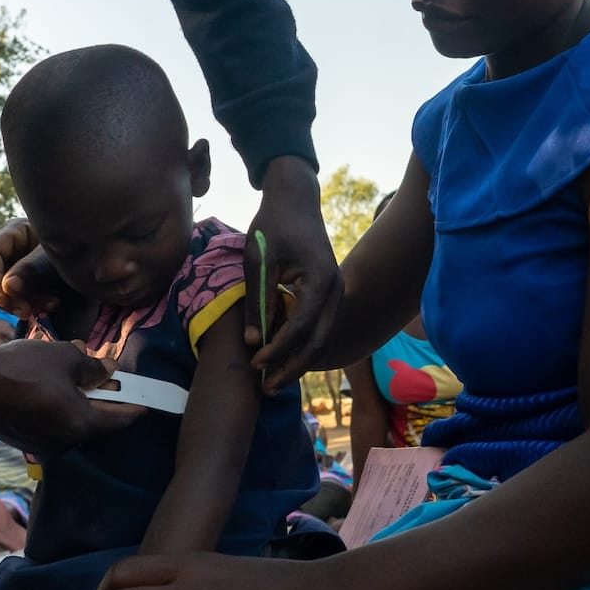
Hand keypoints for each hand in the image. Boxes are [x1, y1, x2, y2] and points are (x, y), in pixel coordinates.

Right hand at [0, 219, 68, 318]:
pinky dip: (33, 305)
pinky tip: (51, 305)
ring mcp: (15, 264)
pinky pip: (19, 297)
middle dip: (7, 297)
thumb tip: (7, 287)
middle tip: (25, 311)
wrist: (98, 256)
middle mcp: (10, 248)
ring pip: (4, 291)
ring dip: (20, 304)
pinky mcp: (25, 280)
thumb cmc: (77, 245)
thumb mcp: (53, 256)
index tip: (4, 298)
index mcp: (13, 232)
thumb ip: (31, 270)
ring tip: (42, 309)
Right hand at [0, 338, 139, 457]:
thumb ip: (92, 366)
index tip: (149, 403)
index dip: (136, 408)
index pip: (120, 420)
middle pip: (95, 424)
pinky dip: (58, 410)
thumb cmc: (22, 368)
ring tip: (74, 377)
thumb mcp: (64, 356)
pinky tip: (49, 387)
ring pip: (72, 424)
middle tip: (107, 380)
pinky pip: (51, 425)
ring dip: (78, 404)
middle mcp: (65, 443)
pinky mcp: (24, 441)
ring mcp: (42, 446)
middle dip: (102, 402)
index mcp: (81, 425)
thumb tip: (108, 371)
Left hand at [244, 157, 341, 390]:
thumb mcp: (258, 259)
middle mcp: (336, 290)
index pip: (301, 326)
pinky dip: (301, 346)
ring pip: (322, 339)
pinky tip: (280, 360)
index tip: (254, 363)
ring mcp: (336, 293)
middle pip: (319, 342)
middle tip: (265, 388)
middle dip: (292, 367)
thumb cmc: (274, 224)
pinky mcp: (328, 295)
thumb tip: (252, 342)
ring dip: (298, 362)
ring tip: (271, 382)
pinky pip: (319, 328)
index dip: (278, 349)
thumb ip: (257, 300)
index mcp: (321, 280)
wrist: (295, 201)